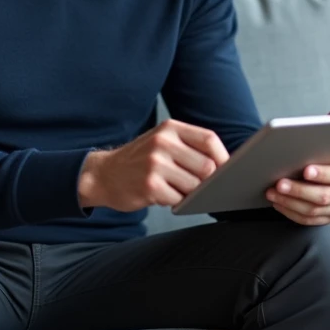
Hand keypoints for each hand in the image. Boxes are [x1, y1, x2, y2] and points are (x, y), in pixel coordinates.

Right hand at [78, 119, 229, 210]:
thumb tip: (224, 167)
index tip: (226, 170)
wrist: (103, 175)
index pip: (209, 139)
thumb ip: (190, 147)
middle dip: (207, 181)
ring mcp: (155, 164)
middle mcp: (162, 142)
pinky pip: (178, 199)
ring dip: (190, 193)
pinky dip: (175, 202)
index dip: (223, 157)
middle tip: (198, 186)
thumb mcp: (162, 142)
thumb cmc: (140, 160)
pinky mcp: (149, 185)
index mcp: (170, 128)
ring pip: (194, 186)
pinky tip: (163, 195)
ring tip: (176, 189)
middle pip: (207, 166)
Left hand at [266, 105, 329, 226]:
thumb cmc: (322, 150)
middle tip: (279, 182)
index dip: (323, 174)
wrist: (318, 170)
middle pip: (324, 196)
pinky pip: (308, 221)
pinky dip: (290, 212)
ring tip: (272, 191)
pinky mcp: (327, 219)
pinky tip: (276, 202)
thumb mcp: (328, 135)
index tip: (305, 170)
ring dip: (290, 201)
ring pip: (314, 210)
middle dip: (299, 190)